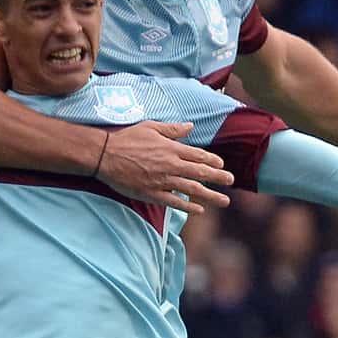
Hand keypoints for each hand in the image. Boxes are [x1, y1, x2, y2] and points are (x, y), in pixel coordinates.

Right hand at [97, 121, 232, 214]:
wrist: (105, 155)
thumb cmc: (126, 138)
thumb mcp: (151, 127)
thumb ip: (172, 129)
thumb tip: (190, 126)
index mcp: (171, 148)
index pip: (198, 155)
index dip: (212, 161)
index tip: (221, 165)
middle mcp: (170, 165)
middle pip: (200, 173)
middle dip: (218, 178)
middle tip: (231, 181)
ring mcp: (162, 181)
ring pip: (192, 189)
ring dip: (210, 196)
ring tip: (224, 201)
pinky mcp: (152, 193)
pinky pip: (174, 201)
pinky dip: (188, 206)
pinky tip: (199, 210)